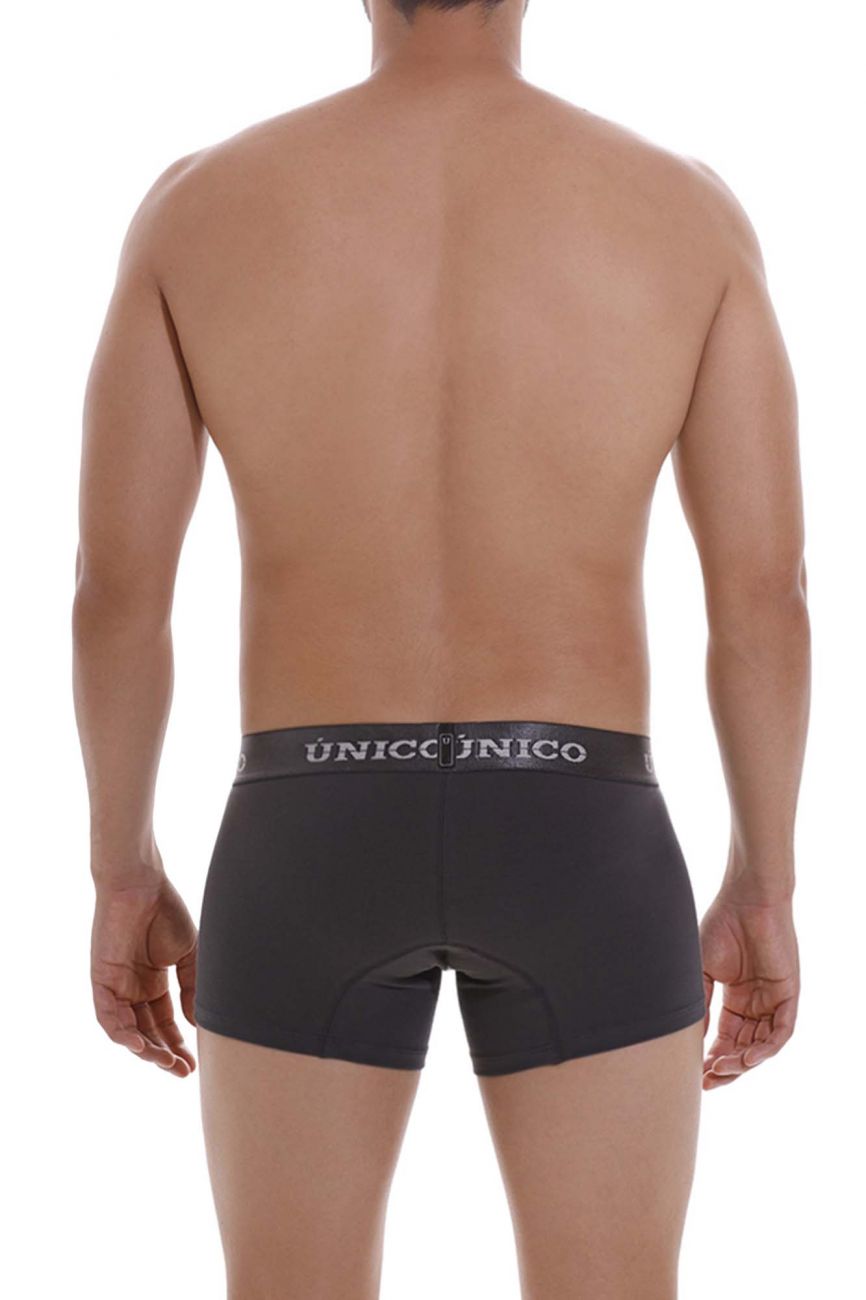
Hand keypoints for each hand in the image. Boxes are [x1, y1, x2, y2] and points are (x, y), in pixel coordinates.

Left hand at [91, 872, 197, 1076]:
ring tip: (167, 1063)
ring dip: (145, 1050)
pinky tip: (140, 1046)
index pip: (163, 1022)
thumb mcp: (188, 954)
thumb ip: (191, 987)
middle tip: (183, 1070)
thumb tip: (196, 1023)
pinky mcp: (101, 979)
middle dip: (164, 1054)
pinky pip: (107, 1015)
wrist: (142, 882)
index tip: (194, 1062)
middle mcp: (133, 988)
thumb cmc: (166, 910)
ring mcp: (116, 985)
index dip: (177, 1043)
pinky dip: (121, 1033)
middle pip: (146, 1031)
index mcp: (153, 981)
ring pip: (126, 1030)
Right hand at [699, 892, 798, 1090]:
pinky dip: (766, 1048)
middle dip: (726, 1067)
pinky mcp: (789, 995)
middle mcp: (756, 1004)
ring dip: (743, 1062)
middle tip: (707, 1080)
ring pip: (762, 1045)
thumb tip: (689, 1040)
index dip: (712, 1059)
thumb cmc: (721, 926)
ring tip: (721, 1069)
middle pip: (744, 1048)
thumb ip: (699, 1004)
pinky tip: (747, 1057)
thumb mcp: (701, 971)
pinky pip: (781, 1031)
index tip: (696, 1075)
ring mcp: (773, 1000)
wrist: (746, 899)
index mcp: (735, 998)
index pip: (726, 1039)